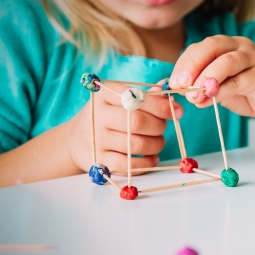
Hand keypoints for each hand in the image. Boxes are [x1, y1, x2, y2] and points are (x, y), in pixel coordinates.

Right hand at [67, 82, 182, 173]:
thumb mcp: (121, 100)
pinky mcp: (98, 161)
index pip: (138, 98)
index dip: (162, 106)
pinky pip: (129, 165)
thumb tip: (168, 89)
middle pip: (138, 122)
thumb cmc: (108, 116)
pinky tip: (152, 158)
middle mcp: (98, 116)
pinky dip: (146, 163)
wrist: (76, 140)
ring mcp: (97, 139)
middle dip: (159, 126)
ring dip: (156, 145)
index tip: (178, 112)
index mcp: (105, 95)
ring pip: (136, 145)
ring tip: (158, 142)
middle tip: (162, 128)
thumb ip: (145, 95)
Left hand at [168, 35, 254, 118]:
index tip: (172, 83)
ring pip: (226, 61)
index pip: (199, 47)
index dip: (183, 63)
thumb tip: (181, 94)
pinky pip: (239, 81)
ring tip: (195, 95)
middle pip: (212, 47)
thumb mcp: (220, 89)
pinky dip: (222, 91)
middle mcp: (240, 46)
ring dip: (207, 78)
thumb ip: (202, 88)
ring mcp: (254, 58)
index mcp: (226, 45)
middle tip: (181, 85)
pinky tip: (211, 100)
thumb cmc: (248, 92)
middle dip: (192, 65)